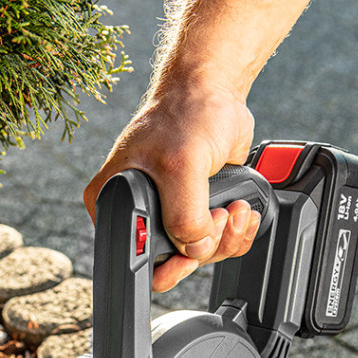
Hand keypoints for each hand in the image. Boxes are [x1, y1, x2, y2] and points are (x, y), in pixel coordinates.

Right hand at [84, 78, 260, 291]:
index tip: (190, 253)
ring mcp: (170, 214)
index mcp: (115, 203)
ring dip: (226, 237)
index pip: (134, 259)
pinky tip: (242, 210)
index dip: (166, 266)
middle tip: (219, 219)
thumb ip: (184, 215)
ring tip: (235, 207)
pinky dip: (236, 233)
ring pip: (198, 255)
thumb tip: (195, 248)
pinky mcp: (197, 211)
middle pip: (170, 262)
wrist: (215, 91)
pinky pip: (217, 242)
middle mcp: (139, 213)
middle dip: (204, 248)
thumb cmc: (187, 113)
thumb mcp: (181, 165)